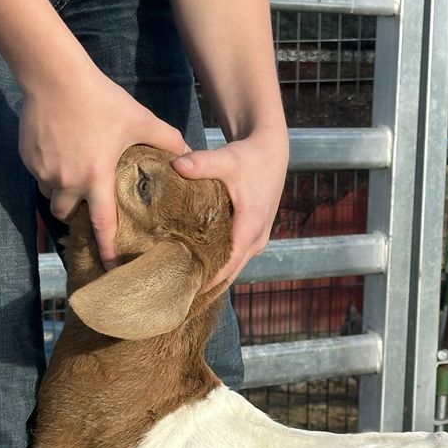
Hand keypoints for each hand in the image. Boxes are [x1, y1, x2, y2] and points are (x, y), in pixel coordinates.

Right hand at [19, 61, 186, 266]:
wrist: (53, 74)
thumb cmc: (100, 98)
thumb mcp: (138, 118)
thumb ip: (166, 137)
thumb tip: (188, 152)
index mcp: (96, 178)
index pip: (102, 226)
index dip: (108, 250)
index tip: (112, 268)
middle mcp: (68, 181)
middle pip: (67, 216)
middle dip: (76, 217)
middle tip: (86, 209)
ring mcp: (44, 170)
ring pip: (50, 196)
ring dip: (61, 195)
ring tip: (72, 182)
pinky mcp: (28, 157)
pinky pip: (38, 174)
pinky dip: (48, 172)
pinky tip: (59, 155)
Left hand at [172, 131, 288, 288]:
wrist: (271, 150)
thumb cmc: (249, 156)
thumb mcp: (227, 158)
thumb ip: (202, 163)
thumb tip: (176, 164)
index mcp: (251, 226)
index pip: (229, 263)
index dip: (210, 279)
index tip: (188, 290)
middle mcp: (257, 238)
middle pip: (232, 272)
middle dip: (209, 285)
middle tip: (180, 297)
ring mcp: (257, 239)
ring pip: (235, 267)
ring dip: (215, 278)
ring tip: (187, 288)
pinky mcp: (254, 235)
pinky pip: (236, 258)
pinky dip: (220, 266)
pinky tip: (199, 270)